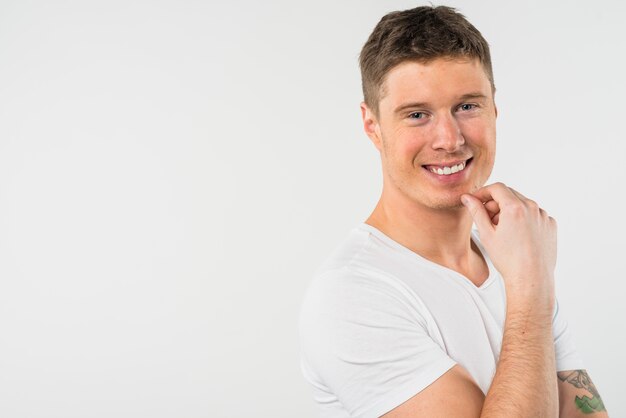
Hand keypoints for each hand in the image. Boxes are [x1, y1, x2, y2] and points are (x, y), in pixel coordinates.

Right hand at [461, 183, 555, 308]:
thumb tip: (468, 198)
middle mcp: (533, 208)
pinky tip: (518, 236)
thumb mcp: (486, 234)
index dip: (484, 192)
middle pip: (510, 195)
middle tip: (487, 219)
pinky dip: (524, 220)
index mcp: (515, 207)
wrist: (531, 279)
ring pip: (522, 205)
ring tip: (503, 231)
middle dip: (496, 203)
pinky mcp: (551, 225)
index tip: (476, 200)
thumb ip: (476, 211)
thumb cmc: (508, 259)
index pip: (497, 188)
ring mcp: (544, 216)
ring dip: (510, 211)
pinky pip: (534, 215)